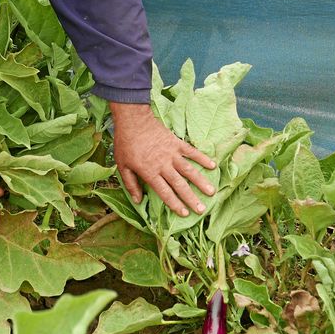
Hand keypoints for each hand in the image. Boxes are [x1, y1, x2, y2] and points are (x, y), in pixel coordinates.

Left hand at [110, 102, 215, 216]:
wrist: (133, 120)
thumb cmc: (126, 144)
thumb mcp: (122, 166)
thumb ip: (131, 184)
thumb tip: (137, 202)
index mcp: (149, 172)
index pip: (164, 192)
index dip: (175, 204)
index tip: (184, 213)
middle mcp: (163, 165)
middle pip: (180, 184)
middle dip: (191, 198)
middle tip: (202, 209)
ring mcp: (171, 153)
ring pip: (189, 170)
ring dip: (201, 181)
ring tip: (211, 192)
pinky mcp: (176, 142)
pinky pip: (191, 152)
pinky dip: (202, 158)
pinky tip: (212, 165)